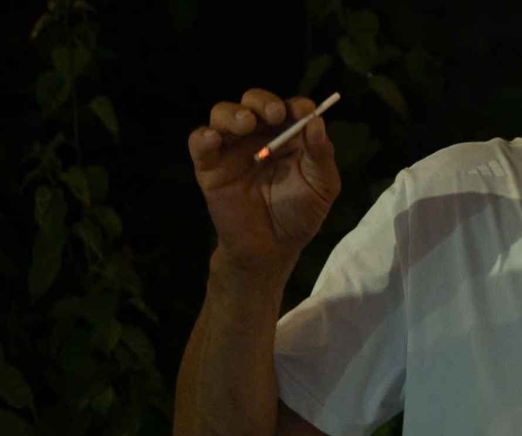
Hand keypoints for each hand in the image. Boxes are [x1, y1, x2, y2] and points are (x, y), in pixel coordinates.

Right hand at [188, 88, 341, 270]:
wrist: (272, 248)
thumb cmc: (299, 214)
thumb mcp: (321, 188)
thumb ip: (321, 157)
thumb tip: (317, 123)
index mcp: (290, 136)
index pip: (291, 109)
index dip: (298, 106)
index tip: (305, 111)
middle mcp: (260, 135)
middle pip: (255, 103)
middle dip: (264, 102)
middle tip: (274, 115)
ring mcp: (233, 147)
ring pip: (224, 114)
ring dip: (234, 114)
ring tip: (246, 124)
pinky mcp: (209, 164)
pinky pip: (199, 142)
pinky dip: (203, 136)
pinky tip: (212, 139)